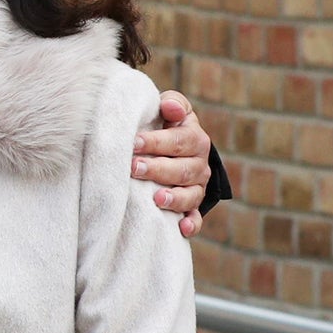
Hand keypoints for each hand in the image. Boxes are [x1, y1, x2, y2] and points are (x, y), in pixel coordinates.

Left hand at [133, 91, 211, 238]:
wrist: (174, 151)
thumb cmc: (164, 127)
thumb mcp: (169, 111)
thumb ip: (171, 104)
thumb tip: (169, 107)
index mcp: (194, 139)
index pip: (180, 140)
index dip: (157, 141)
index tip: (133, 143)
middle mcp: (199, 164)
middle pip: (183, 168)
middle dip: (158, 168)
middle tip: (134, 168)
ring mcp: (197, 187)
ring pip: (191, 194)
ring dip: (174, 197)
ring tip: (156, 197)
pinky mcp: (192, 207)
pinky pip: (196, 218)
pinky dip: (191, 223)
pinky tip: (181, 227)